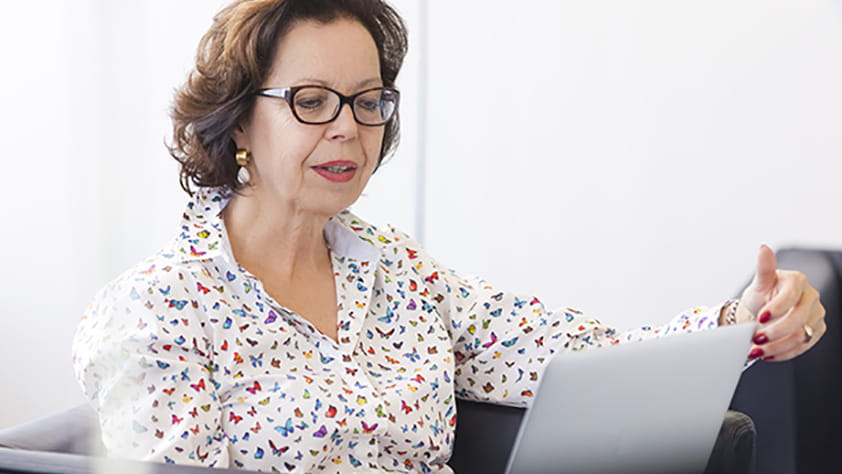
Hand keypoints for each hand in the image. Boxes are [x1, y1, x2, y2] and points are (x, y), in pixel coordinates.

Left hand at [739, 245, 824, 360]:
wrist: (764, 311)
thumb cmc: (762, 294)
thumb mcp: (759, 282)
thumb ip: (763, 267)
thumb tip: (763, 248)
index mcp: (798, 281)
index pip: (791, 296)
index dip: (776, 308)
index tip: (760, 317)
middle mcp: (811, 297)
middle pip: (798, 318)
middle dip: (775, 331)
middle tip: (756, 339)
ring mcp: (816, 315)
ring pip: (801, 336)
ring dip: (777, 346)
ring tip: (757, 351)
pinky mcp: (815, 332)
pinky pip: (802, 347)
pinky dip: (783, 353)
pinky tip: (767, 355)